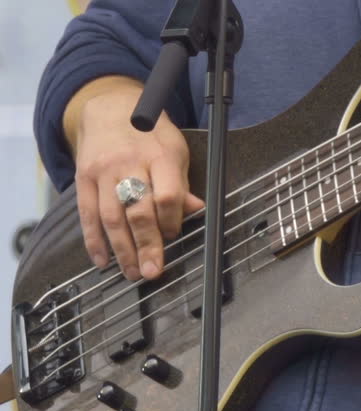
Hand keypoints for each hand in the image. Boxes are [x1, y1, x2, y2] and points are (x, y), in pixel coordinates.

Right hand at [66, 77, 203, 280]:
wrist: (109, 108)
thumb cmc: (150, 135)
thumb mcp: (176, 152)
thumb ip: (182, 184)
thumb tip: (197, 211)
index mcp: (159, 157)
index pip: (166, 196)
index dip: (171, 221)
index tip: (174, 235)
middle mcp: (129, 164)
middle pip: (138, 211)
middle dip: (147, 245)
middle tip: (153, 271)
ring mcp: (103, 171)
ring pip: (111, 217)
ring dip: (122, 250)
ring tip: (132, 272)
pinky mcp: (83, 179)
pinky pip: (87, 214)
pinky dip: (94, 241)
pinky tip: (103, 260)